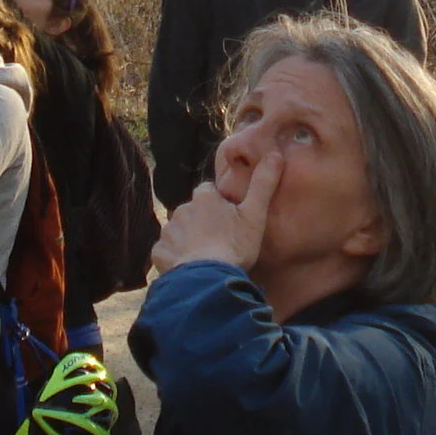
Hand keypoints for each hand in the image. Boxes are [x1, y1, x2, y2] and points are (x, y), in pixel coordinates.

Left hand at [152, 152, 280, 274]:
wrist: (209, 279)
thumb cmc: (235, 246)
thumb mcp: (255, 215)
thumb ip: (263, 184)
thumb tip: (275, 155)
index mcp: (204, 198)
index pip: (208, 192)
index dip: (218, 205)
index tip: (229, 220)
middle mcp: (182, 209)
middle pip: (192, 212)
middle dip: (201, 222)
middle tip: (218, 241)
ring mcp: (168, 232)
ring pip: (178, 231)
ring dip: (187, 240)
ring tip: (204, 258)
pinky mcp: (159, 253)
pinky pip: (166, 252)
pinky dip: (174, 258)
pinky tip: (188, 268)